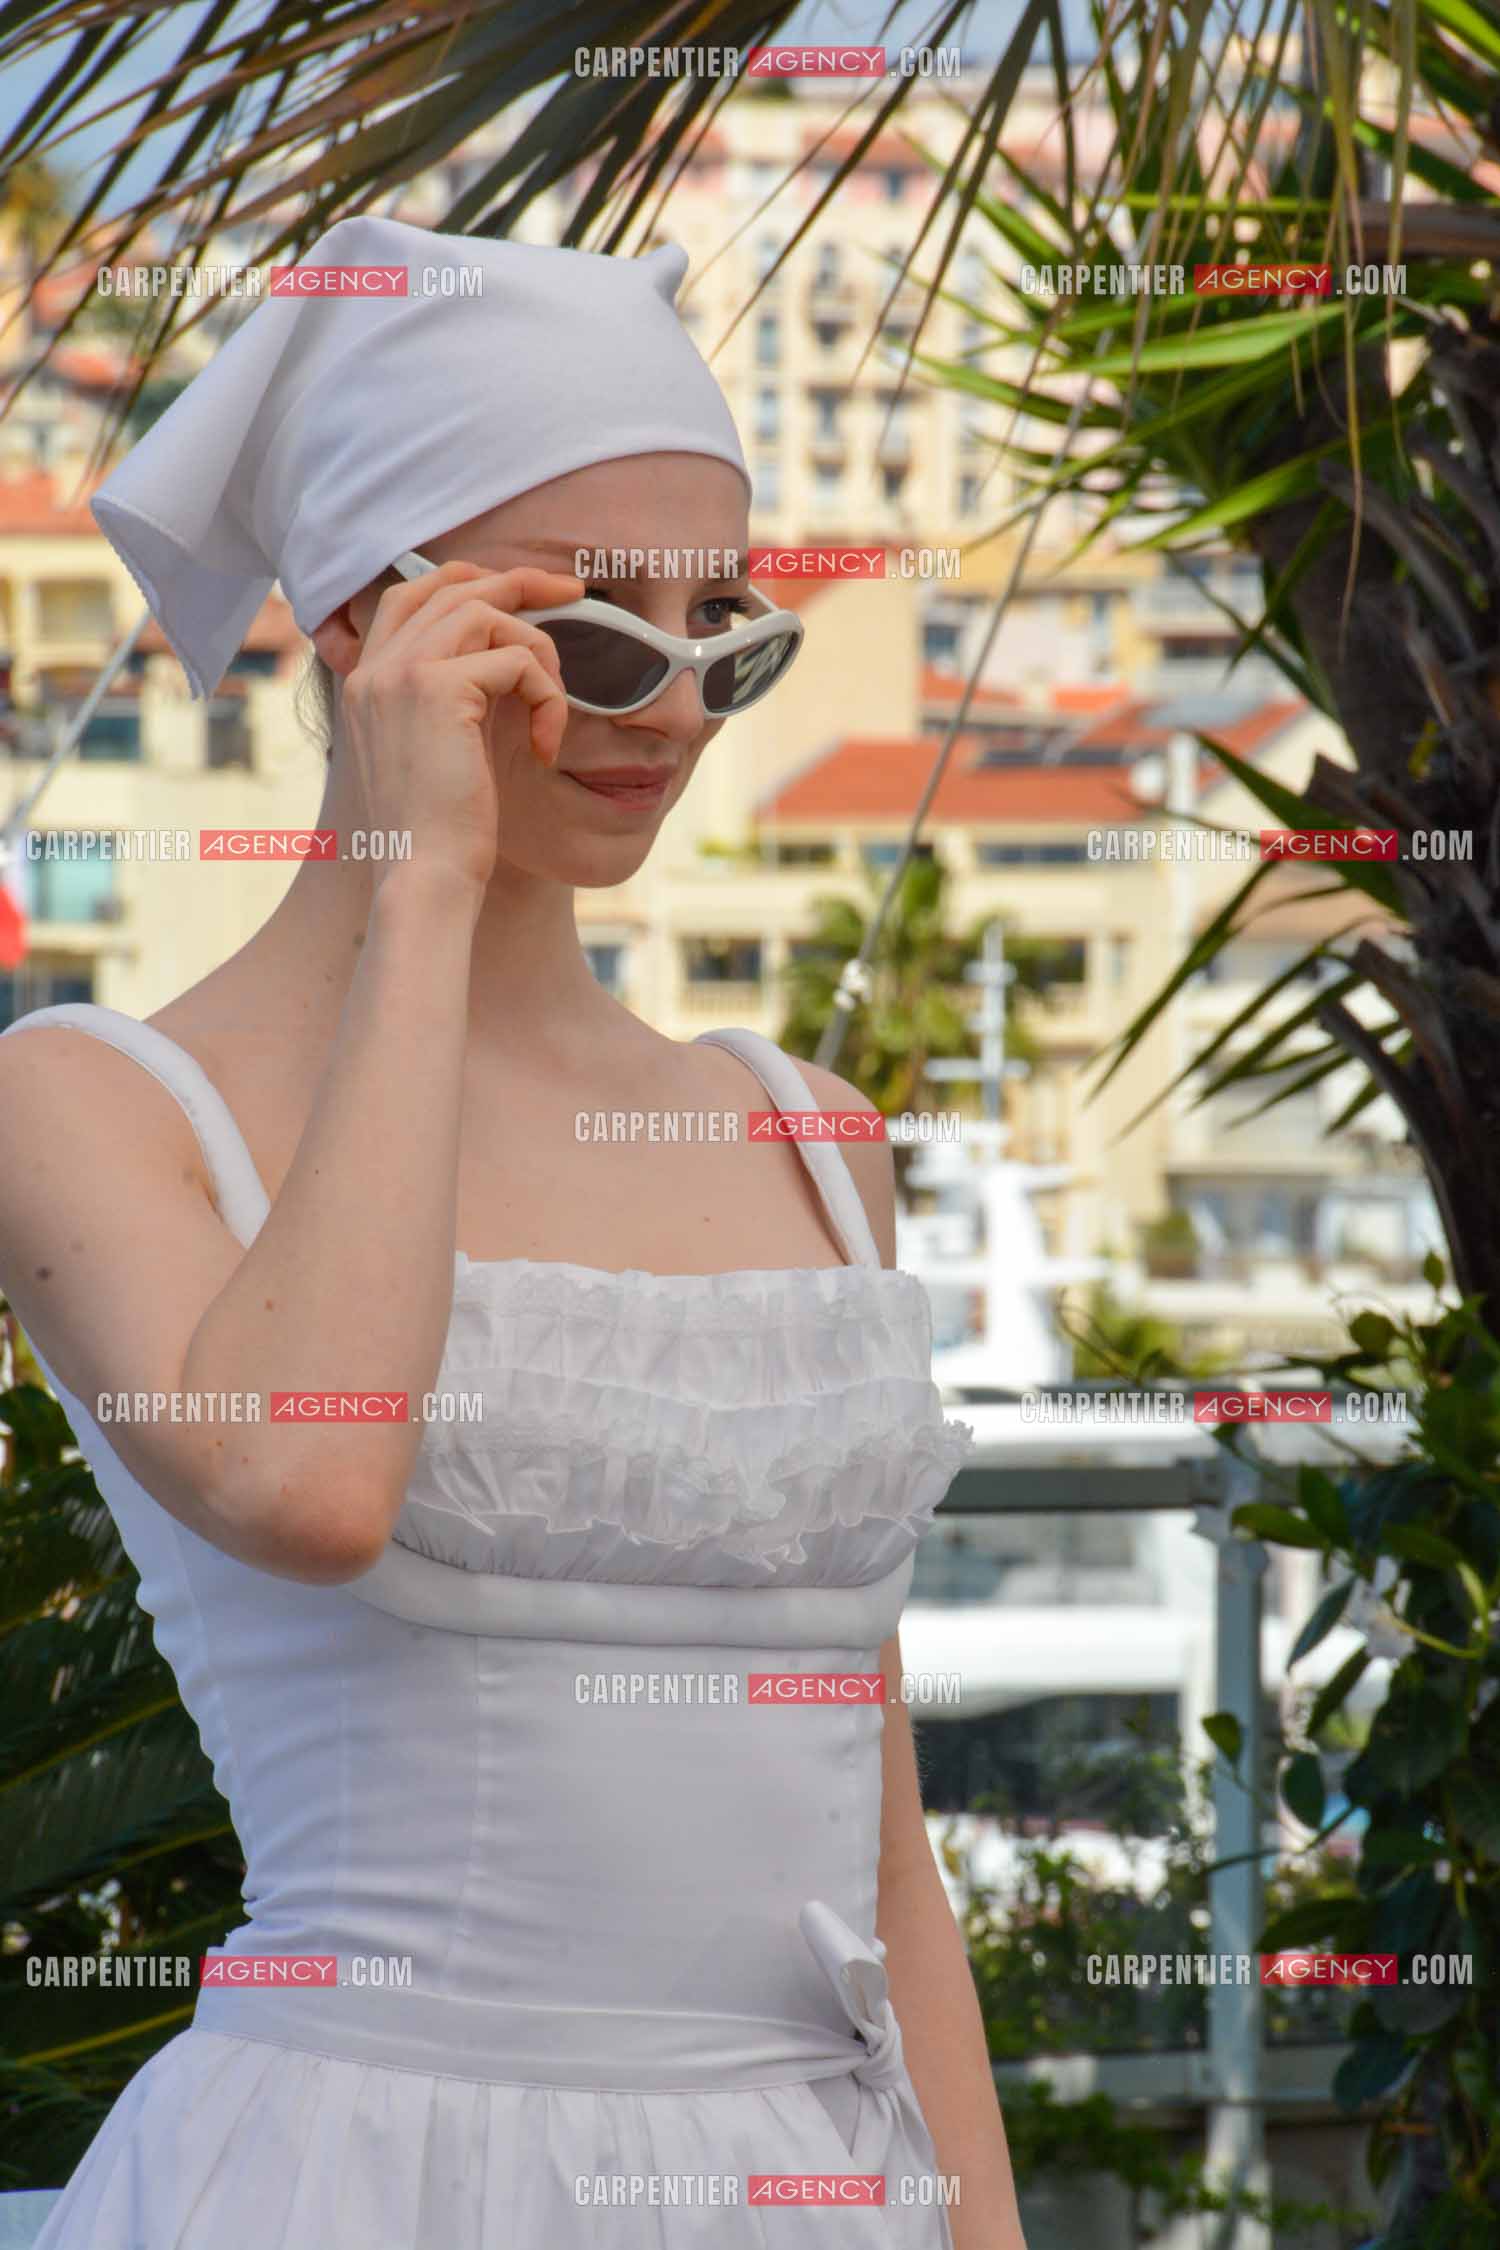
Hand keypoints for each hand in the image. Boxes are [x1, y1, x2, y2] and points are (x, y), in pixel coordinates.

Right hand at [338, 558, 583, 894]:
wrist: (424, 876)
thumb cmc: (441, 831)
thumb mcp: (439, 749)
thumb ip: (453, 696)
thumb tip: (507, 656)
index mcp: (367, 680)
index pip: (413, 593)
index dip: (472, 579)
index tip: (528, 590)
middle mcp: (375, 668)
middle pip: (453, 587)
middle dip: (521, 583)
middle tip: (575, 594)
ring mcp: (400, 673)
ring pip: (489, 615)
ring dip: (539, 654)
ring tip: (550, 710)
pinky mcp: (437, 689)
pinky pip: (517, 660)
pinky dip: (547, 696)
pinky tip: (545, 745)